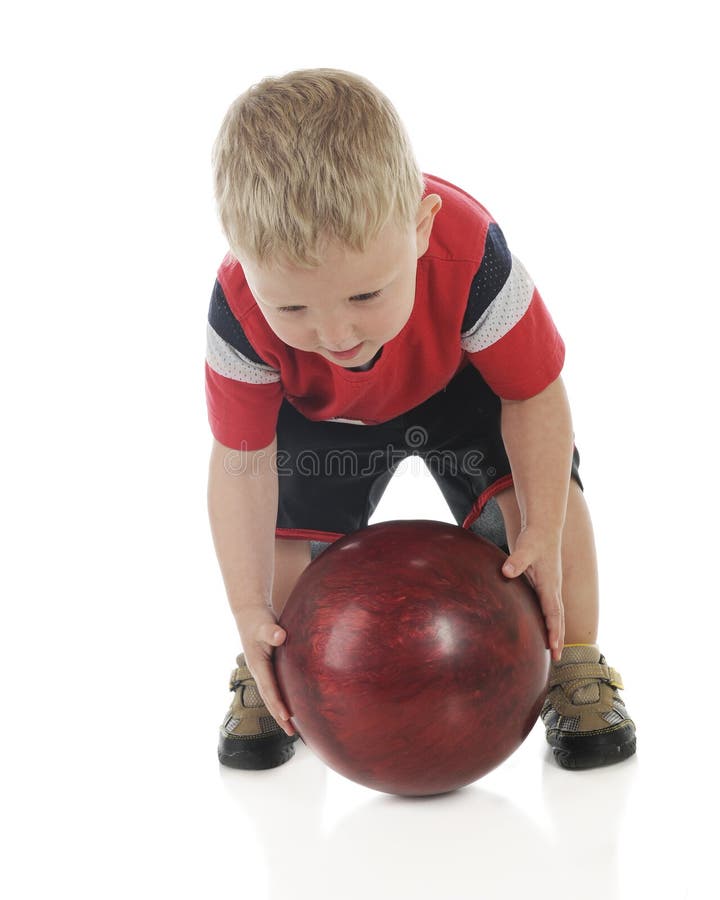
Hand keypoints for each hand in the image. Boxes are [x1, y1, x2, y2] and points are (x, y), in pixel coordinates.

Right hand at [236, 605, 295, 736]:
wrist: (250, 615)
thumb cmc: (258, 620)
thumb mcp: (264, 625)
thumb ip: (271, 632)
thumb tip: (280, 637)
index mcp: (257, 665)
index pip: (269, 688)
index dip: (277, 703)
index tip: (287, 717)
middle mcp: (258, 672)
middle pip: (269, 699)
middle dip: (279, 716)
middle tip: (292, 733)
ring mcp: (262, 671)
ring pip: (271, 697)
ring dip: (280, 713)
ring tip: (292, 729)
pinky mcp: (268, 668)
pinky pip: (275, 689)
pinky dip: (281, 701)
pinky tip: (291, 708)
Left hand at [501, 527, 564, 661]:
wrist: (544, 526)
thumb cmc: (534, 537)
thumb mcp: (524, 548)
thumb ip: (516, 560)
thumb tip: (506, 571)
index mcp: (550, 583)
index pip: (553, 612)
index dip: (554, 630)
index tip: (554, 647)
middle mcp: (553, 587)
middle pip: (558, 617)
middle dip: (558, 637)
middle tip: (558, 659)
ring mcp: (551, 586)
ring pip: (555, 613)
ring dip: (555, 631)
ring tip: (553, 649)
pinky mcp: (545, 583)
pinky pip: (549, 607)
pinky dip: (549, 620)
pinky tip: (543, 628)